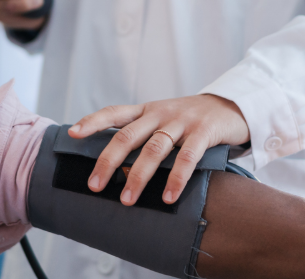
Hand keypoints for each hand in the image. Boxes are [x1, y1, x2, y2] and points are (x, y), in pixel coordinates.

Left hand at [69, 94, 250, 206]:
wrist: (232, 105)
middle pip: (128, 136)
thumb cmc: (190, 119)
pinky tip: (169, 197)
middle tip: (94, 185)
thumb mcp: (163, 118)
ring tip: (127, 200)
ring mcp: (182, 121)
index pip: (114, 112)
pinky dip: (176, 178)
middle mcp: (160, 113)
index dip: (92, 121)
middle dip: (108, 161)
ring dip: (139, 176)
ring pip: (154, 149)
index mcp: (147, 110)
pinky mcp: (204, 132)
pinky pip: (187, 157)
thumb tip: (112, 164)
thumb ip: (142, 133)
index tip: (72, 133)